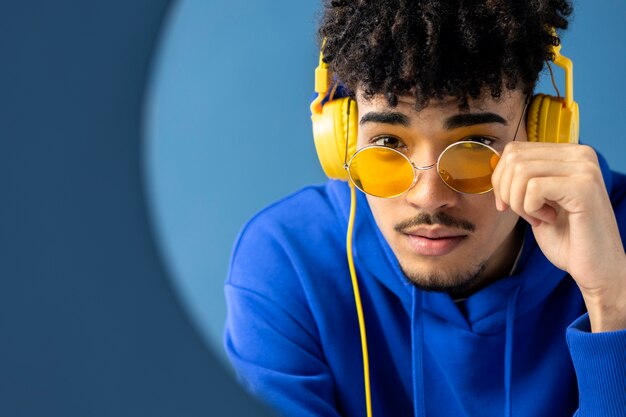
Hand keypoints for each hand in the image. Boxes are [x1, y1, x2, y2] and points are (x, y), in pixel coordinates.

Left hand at [491, 141, 625, 331]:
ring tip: (538, 217)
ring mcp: (584, 169)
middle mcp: (580, 154)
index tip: (508, 204)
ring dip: (519, 202)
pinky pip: (533, 188)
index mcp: (569, 153)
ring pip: (521, 171)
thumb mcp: (537, 200)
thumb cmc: (566, 237)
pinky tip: (549, 219)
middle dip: (506, 191)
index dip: (500, 179)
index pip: (514, 150)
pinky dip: (531, 209)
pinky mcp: (583, 187)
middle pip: (514, 158)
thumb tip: (494, 164)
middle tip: (524, 213)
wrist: (595, 267)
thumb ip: (522, 178)